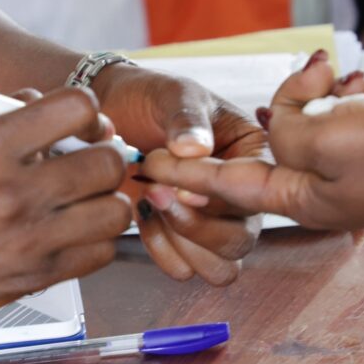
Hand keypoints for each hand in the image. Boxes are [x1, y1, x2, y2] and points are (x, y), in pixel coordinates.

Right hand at [0, 88, 131, 341]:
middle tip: (92, 162)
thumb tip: (57, 109)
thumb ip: (3, 119)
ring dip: (106, 201)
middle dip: (105, 156)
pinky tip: (74, 234)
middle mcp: (14, 191)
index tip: (82, 125)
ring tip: (86, 201)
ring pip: (115, 211)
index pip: (77, 107)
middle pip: (107, 162)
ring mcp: (29, 239)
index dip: (88, 113)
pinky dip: (96, 241)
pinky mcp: (37, 277)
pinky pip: (102, 253)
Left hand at [92, 64, 264, 285]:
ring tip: (148, 202)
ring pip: (218, 267)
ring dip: (180, 243)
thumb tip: (193, 149)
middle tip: (153, 190)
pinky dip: (161, 250)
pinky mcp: (180, 240)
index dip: (213, 195)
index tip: (174, 176)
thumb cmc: (149, 97)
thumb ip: (186, 118)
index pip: (252, 195)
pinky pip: (184, 269)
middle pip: (240, 241)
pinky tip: (142, 214)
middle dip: (194, 225)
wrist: (112, 110)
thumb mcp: (172, 94)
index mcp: (252, 157)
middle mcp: (240, 197)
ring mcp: (212, 223)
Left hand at [140, 52, 363, 230]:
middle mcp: (310, 189)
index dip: (182, 172)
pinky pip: (335, 119)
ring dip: (321, 95)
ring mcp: (337, 172)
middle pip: (269, 145)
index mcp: (294, 197)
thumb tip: (277, 126)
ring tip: (352, 79)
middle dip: (287, 105)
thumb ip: (283, 131)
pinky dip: (345, 97)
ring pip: (304, 123)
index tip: (145, 167)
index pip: (220, 183)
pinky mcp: (360, 153)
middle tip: (318, 79)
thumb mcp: (321, 140)